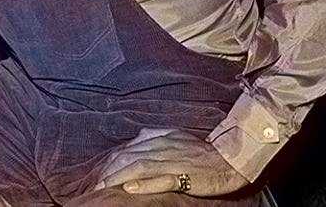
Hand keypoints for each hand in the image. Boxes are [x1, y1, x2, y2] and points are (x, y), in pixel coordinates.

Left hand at [94, 128, 249, 196]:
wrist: (231, 158)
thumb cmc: (203, 151)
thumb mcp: (176, 137)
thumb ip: (156, 136)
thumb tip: (138, 137)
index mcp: (159, 138)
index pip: (127, 148)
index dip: (110, 161)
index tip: (97, 173)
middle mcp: (162, 147)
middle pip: (128, 157)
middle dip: (108, 170)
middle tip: (94, 184)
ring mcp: (172, 161)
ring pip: (139, 167)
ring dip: (118, 177)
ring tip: (103, 187)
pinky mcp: (184, 175)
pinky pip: (160, 179)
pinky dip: (143, 184)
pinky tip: (129, 188)